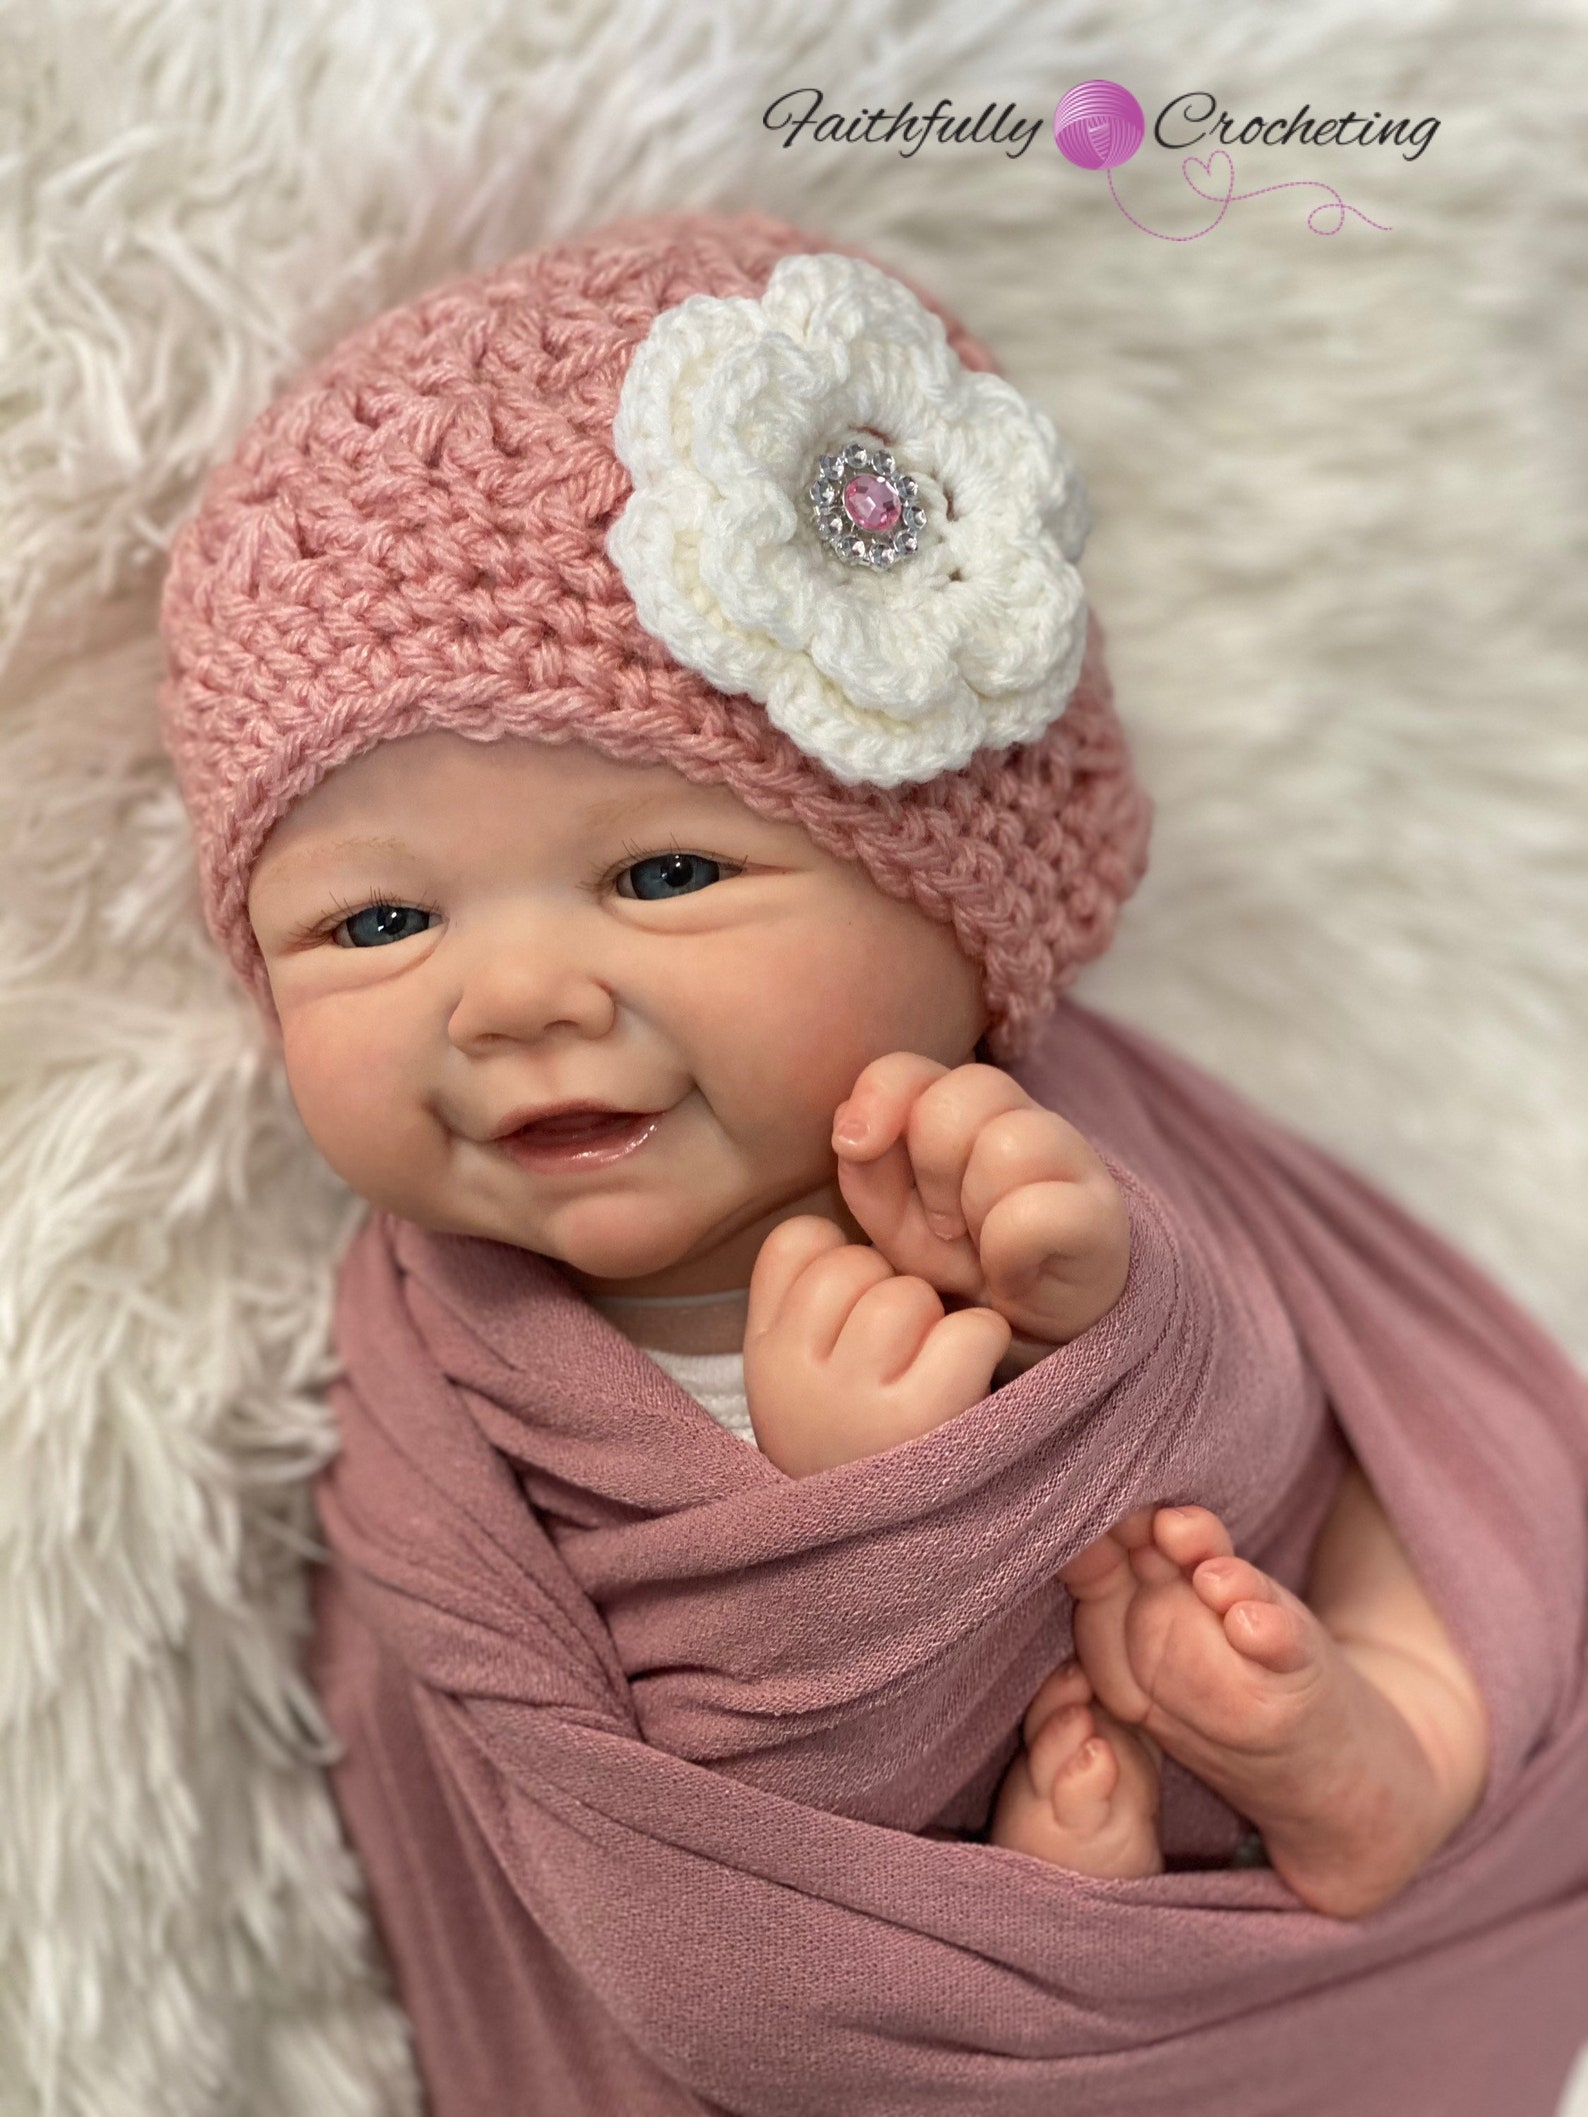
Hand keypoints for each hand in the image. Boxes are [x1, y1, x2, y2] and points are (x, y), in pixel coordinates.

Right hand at [743, 1214, 1011, 1477]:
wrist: (871, 1581)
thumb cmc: (850, 1454)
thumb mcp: (793, 1379)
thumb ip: (803, 1300)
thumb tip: (854, 1210)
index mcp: (762, 1353)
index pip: (799, 1240)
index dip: (841, 1263)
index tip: (853, 1319)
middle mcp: (795, 1373)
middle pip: (858, 1264)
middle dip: (893, 1298)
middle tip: (899, 1363)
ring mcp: (854, 1397)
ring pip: (910, 1294)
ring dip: (937, 1326)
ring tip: (930, 1381)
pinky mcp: (922, 1419)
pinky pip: (970, 1330)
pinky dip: (984, 1350)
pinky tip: (966, 1390)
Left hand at [829, 1053, 1129, 1350]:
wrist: (1030, 1325)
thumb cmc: (959, 1260)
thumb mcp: (896, 1221)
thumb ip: (866, 1172)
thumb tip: (852, 1132)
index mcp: (962, 1107)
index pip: (914, 1067)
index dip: (879, 1096)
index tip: (853, 1146)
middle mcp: (1021, 1115)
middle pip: (962, 1093)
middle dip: (933, 1166)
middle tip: (943, 1223)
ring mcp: (1070, 1156)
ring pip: (1008, 1144)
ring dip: (976, 1208)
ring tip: (980, 1247)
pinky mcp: (1100, 1212)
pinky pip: (1036, 1212)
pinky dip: (1010, 1253)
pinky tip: (1013, 1273)